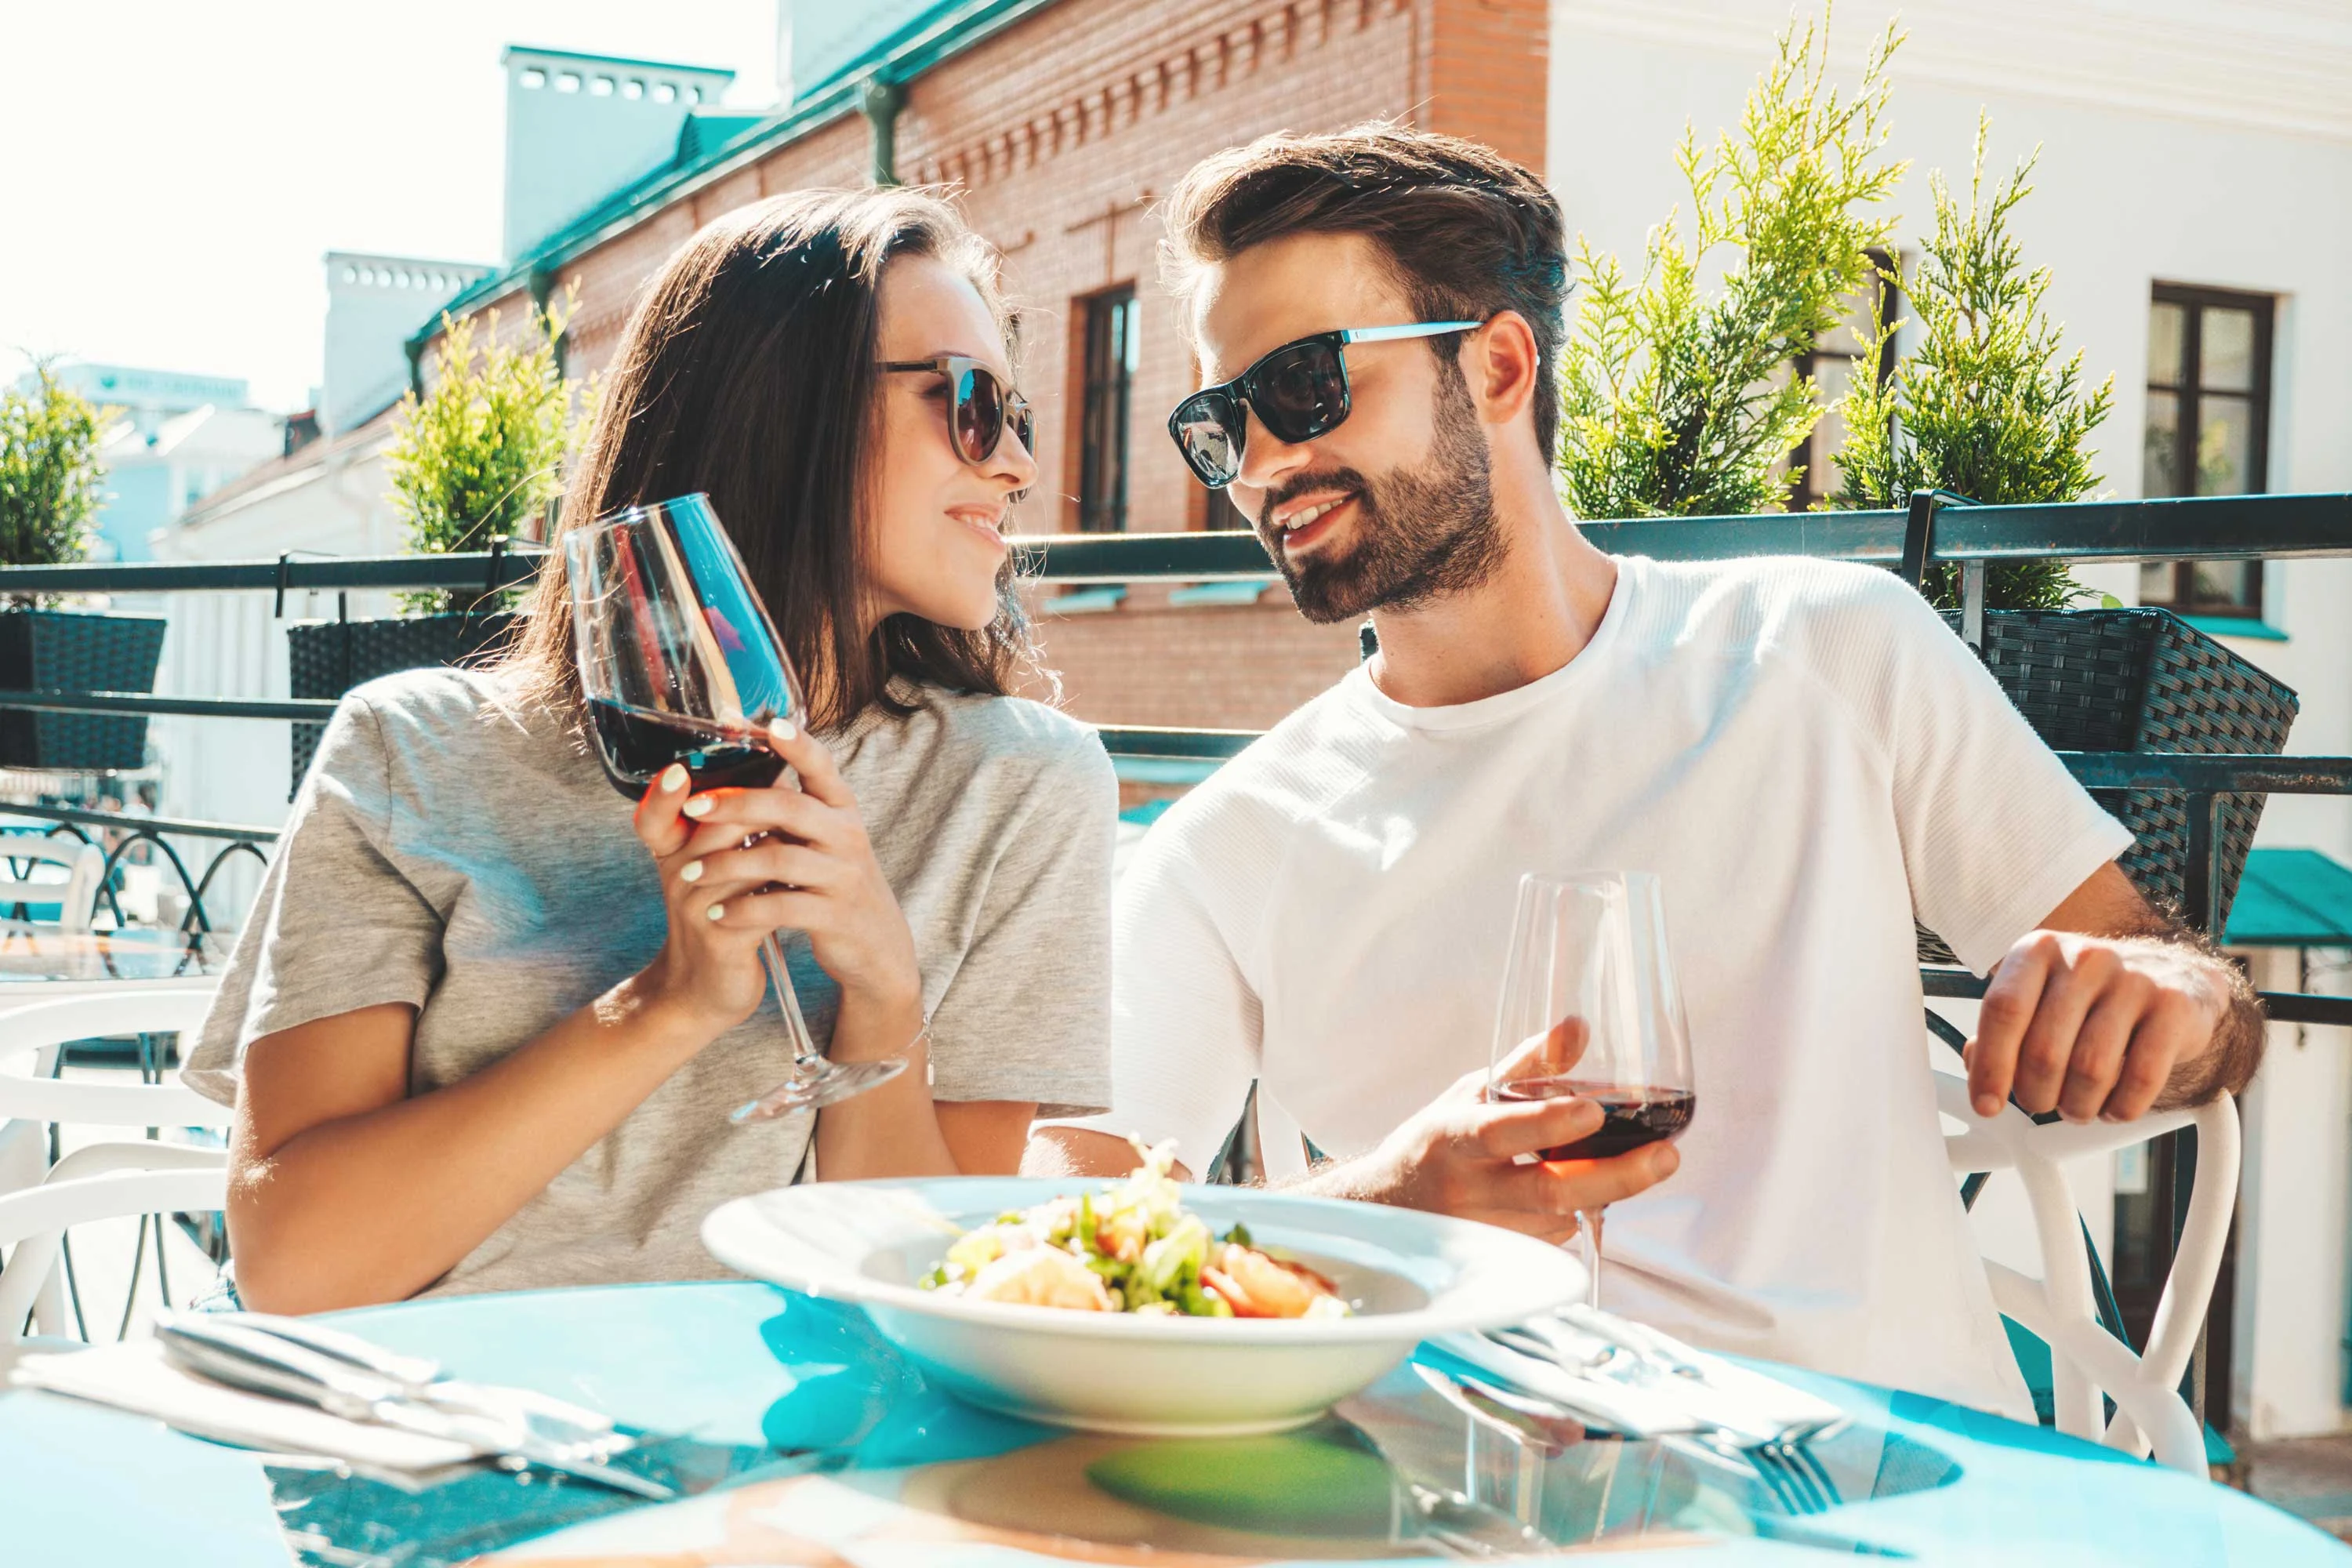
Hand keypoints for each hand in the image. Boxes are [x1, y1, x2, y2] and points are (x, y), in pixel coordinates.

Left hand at [630, 719, 920, 1034]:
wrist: (876, 945)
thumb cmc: (834, 881)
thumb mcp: (824, 839)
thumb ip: (791, 810)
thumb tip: (738, 770)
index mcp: (842, 809)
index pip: (822, 766)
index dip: (798, 745)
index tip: (769, 724)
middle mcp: (847, 835)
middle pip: (790, 807)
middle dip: (736, 803)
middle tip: (693, 808)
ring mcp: (844, 875)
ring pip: (779, 858)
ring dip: (728, 864)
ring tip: (690, 874)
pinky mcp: (835, 915)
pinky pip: (782, 906)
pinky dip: (744, 910)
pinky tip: (718, 913)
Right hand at [1352, 1020, 1679, 1243]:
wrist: (1386, 1209)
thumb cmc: (1437, 1141)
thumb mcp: (1472, 1094)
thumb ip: (1528, 1064)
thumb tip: (1580, 1027)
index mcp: (1453, 1137)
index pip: (1502, 1132)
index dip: (1548, 1124)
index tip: (1593, 1111)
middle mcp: (1465, 1190)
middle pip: (1549, 1192)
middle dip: (1616, 1176)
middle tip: (1667, 1157)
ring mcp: (1482, 1234)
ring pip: (1561, 1217)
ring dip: (1601, 1190)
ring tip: (1625, 1163)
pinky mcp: (1498, 1262)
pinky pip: (1556, 1237)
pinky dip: (1578, 1212)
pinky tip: (1576, 1191)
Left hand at [1965, 930, 2228, 1123]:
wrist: (2176, 979)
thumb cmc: (2093, 998)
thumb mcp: (2039, 998)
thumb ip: (2003, 1029)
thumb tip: (1975, 1064)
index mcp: (2039, 951)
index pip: (2003, 1010)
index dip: (1990, 1065)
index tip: (1987, 1105)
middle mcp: (2085, 959)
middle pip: (2044, 1049)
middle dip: (2036, 1095)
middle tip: (2042, 1104)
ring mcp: (2134, 980)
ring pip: (2091, 1070)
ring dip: (2078, 1106)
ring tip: (2078, 1107)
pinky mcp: (2174, 1008)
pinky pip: (2142, 1078)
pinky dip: (2122, 1107)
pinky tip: (2115, 1106)